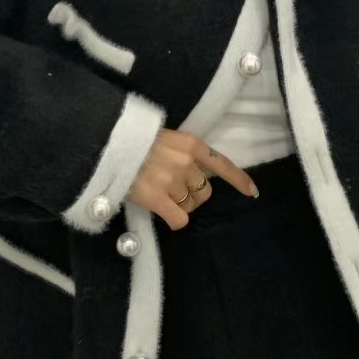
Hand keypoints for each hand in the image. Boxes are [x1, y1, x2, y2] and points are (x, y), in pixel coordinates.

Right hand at [128, 129, 257, 230]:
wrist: (105, 145)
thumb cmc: (132, 141)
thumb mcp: (165, 138)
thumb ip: (183, 153)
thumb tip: (195, 175)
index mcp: (190, 144)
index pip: (223, 164)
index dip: (239, 180)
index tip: (252, 192)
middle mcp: (186, 162)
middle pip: (205, 191)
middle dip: (192, 194)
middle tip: (171, 188)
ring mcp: (172, 180)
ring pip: (191, 205)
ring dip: (179, 204)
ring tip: (158, 193)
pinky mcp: (157, 198)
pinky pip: (179, 219)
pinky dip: (173, 220)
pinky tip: (162, 213)